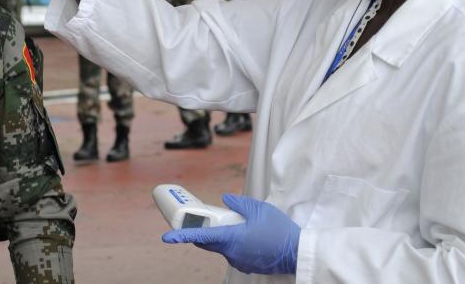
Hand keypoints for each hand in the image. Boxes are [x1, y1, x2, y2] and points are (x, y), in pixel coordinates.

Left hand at [162, 194, 300, 274]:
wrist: (297, 252)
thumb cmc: (279, 231)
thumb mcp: (259, 209)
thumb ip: (238, 203)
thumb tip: (225, 199)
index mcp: (231, 238)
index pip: (200, 237)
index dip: (181, 236)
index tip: (167, 237)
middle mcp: (231, 253)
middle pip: (208, 242)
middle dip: (200, 232)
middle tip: (199, 219)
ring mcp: (239, 261)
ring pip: (221, 247)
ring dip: (221, 236)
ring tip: (234, 223)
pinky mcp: (247, 264)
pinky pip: (233, 252)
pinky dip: (233, 242)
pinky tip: (246, 234)